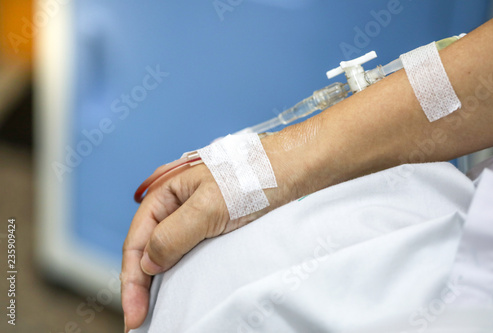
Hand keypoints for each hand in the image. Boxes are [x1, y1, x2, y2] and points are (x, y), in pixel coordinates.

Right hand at [121, 133, 304, 330]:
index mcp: (167, 191)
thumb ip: (174, 234)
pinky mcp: (217, 224)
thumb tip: (148, 263)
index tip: (134, 312)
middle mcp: (178, 203)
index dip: (132, 279)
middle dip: (141, 283)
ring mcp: (198, 214)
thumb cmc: (257, 174)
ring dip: (160, 279)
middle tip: (140, 317)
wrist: (297, 168)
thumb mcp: (210, 205)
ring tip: (155, 307)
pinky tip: (182, 285)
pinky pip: (191, 250)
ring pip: (168, 251)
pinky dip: (182, 270)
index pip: (137, 240)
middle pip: (148, 247)